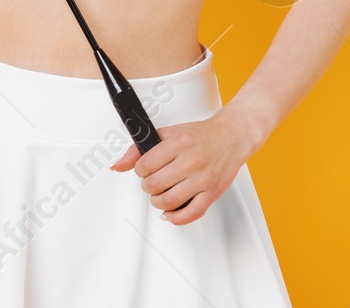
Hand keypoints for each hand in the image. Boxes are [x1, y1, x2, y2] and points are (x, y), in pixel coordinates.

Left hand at [109, 107, 264, 224]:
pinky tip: (171, 212)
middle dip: (148, 186)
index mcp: (179, 143)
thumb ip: (139, 150)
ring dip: (158, 202)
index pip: (145, 165)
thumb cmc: (200, 136)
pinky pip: (191, 214)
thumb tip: (118, 165)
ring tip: (161, 194)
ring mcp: (202, 178)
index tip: (145, 170)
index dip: (140, 171)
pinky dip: (176, 217)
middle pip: (154, 185)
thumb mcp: (168, 133)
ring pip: (169, 201)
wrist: (231, 136)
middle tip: (153, 182)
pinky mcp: (212, 193)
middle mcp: (191, 160)